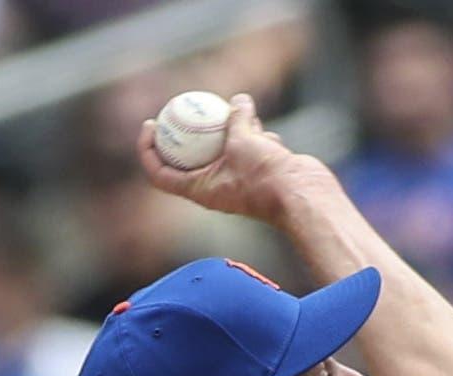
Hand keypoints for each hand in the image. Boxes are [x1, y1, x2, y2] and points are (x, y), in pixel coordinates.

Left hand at [134, 94, 321, 226]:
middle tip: (183, 106)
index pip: (161, 174)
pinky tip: (269, 134)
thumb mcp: (244, 140)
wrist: (303, 196)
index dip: (148, 150)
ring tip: (244, 118)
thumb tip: (238, 100)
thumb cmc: (267, 177)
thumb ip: (237, 119)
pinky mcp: (257, 174)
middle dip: (187, 132)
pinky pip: (249, 148)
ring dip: (232, 129)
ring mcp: (236, 180)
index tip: (150, 124)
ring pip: (223, 148)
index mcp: (200, 189)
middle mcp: (214, 188)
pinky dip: (256, 137)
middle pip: (189, 158)